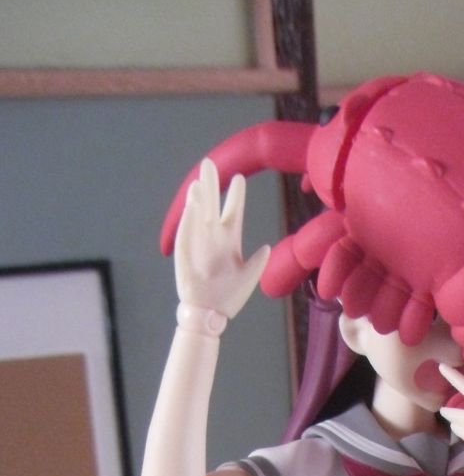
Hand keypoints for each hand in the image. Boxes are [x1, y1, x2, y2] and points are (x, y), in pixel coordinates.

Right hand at [174, 158, 269, 319]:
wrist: (211, 313)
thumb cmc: (229, 297)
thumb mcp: (249, 278)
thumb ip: (258, 262)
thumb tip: (267, 247)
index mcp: (230, 240)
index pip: (233, 211)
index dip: (236, 195)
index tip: (239, 178)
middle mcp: (213, 237)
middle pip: (211, 204)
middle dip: (210, 184)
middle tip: (209, 162)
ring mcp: (198, 242)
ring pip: (197, 214)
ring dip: (198, 198)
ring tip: (198, 181)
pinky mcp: (185, 253)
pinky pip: (186, 233)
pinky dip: (189, 220)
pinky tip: (192, 205)